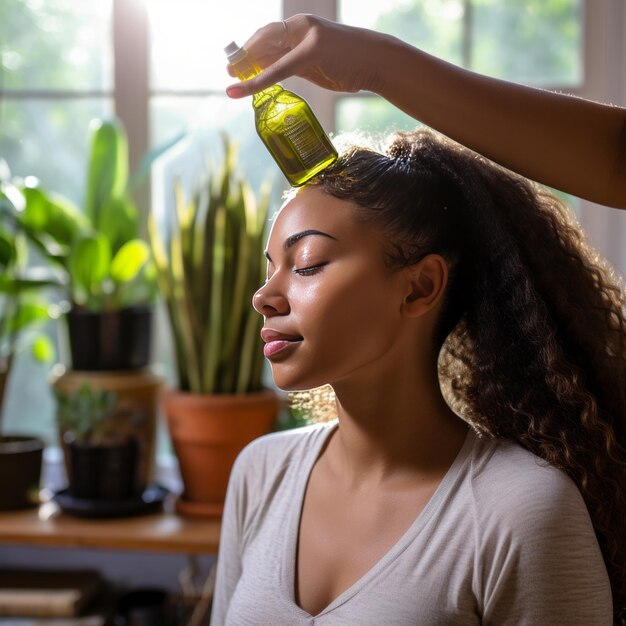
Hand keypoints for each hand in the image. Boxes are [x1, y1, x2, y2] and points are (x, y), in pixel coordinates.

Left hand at [226, 14, 385, 97]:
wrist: (375, 61)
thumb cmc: (347, 64)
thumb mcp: (315, 63)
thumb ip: (294, 63)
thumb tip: (272, 72)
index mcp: (300, 26)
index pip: (267, 36)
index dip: (249, 50)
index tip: (235, 65)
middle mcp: (300, 26)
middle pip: (263, 40)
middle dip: (243, 57)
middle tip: (229, 72)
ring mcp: (306, 36)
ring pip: (268, 52)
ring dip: (247, 67)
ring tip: (232, 81)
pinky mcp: (312, 51)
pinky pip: (280, 68)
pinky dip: (260, 79)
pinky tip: (245, 87)